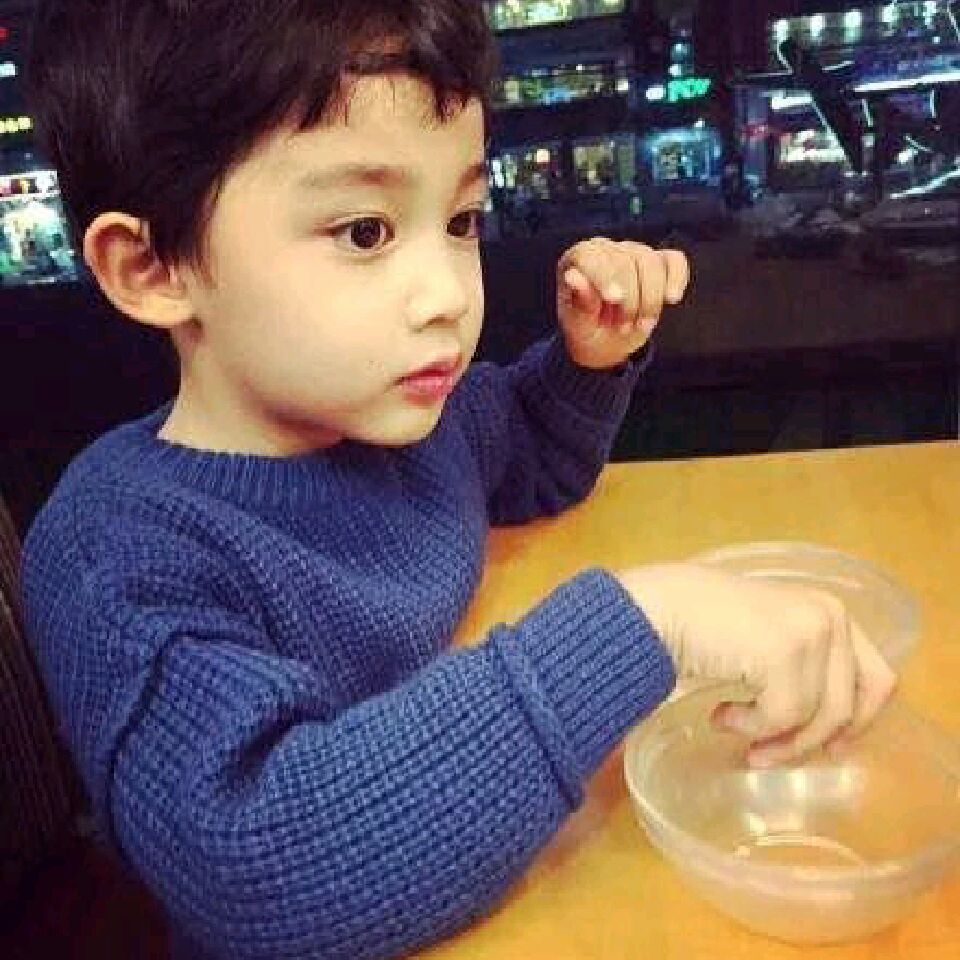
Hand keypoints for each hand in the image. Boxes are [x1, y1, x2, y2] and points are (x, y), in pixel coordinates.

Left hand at [557, 238, 689, 369]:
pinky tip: (671, 299)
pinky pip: (674, 261)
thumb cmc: (587, 331)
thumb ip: (579, 303)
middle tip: (624, 328)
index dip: (604, 275)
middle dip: (629, 300)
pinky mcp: (657, 262)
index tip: (614, 299)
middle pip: (625, 261)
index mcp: (577, 260)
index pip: (591, 256)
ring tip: (642, 325)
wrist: (605, 343)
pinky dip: (677, 278)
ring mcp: (633, 252)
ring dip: (651, 299)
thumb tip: (573, 276)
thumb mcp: (578, 325)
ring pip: (651, 262)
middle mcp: (605, 249)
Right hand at [617, 563, 896, 767]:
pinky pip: (783, 717)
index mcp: (830, 611)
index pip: (877, 679)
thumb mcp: (766, 641)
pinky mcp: (786, 654)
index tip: (827, 749)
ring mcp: (811, 633)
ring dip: (772, 736)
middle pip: (849, 707)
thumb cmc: (699, 625)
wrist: (658, 610)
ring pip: (817, 718)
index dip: (858, 722)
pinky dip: (751, 726)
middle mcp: (830, 617)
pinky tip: (720, 713)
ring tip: (728, 725)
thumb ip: (801, 668)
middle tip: (769, 753)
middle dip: (810, 739)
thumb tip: (830, 734)